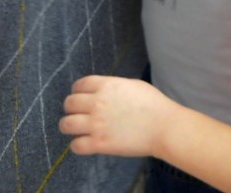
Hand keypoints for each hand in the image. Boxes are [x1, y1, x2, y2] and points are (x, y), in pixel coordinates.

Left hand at [59, 75, 174, 156]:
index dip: (77, 91)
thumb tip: (104, 91)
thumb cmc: (154, 104)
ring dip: (69, 126)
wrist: (164, 126)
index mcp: (106, 86)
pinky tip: (84, 144)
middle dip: (72, 108)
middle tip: (79, 114)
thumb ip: (113, 87)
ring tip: (76, 129)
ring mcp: (97, 124)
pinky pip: (76, 145)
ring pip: (66, 124)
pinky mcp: (100, 143)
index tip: (80, 97)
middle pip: (69, 103)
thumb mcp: (132, 85)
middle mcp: (97, 102)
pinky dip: (77, 145)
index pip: (78, 85)